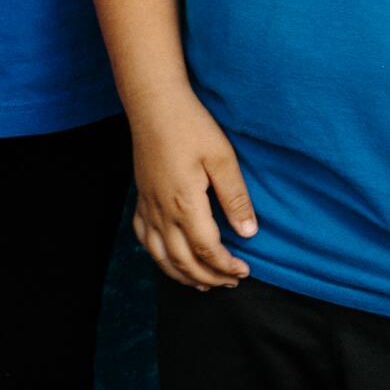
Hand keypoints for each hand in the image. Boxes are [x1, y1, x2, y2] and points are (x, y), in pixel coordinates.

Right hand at [132, 92, 256, 288]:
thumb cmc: (192, 126)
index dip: (226, 266)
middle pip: (183, 261)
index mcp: (185, 204)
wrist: (154, 105)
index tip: (245, 270)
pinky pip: (144, 238)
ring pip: (160, 256)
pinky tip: (169, 259)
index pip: (207, 250)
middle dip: (209, 277)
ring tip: (204, 284)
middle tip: (232, 281)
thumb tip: (249, 232)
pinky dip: (157, 256)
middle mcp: (162, 211)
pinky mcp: (140, 199)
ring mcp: (147, 206)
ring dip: (182, 275)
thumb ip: (235, 198)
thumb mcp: (223, 158)